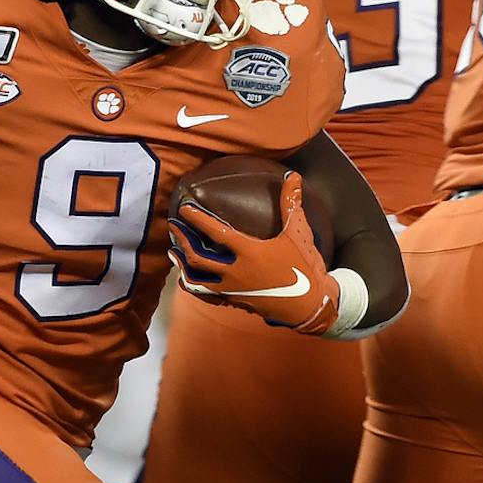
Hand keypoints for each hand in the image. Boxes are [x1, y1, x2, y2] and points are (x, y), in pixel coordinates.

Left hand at [166, 170, 340, 334]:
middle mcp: (236, 272)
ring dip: (182, 265)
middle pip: (198, 258)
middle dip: (182, 240)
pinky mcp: (235, 301)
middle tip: (172, 226)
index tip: (184, 208)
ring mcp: (233, 290)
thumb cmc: (304, 267)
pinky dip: (194, 285)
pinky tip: (189, 278)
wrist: (311, 306)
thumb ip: (292, 203)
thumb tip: (294, 176)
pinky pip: (206, 294)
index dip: (198, 219)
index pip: (216, 233)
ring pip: (197, 280)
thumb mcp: (299, 233)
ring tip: (173, 253)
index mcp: (249, 253)